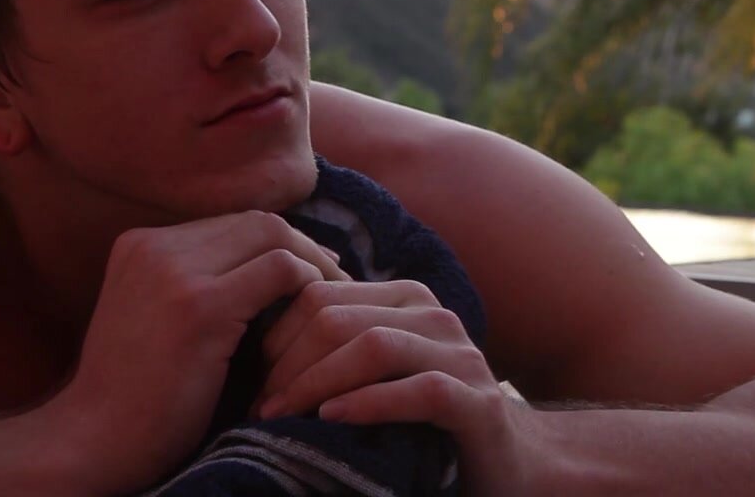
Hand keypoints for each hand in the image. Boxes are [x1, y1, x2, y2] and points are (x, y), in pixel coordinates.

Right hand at [42, 210, 350, 494]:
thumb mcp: (158, 315)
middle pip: (256, 221)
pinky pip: (280, 271)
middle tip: (337, 276)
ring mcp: (174, 272)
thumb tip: (274, 259)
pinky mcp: (201, 306)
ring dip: (314, 262)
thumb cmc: (137, 392)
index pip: (232, 222)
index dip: (280, 241)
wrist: (94, 440)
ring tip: (336, 294)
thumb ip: (199, 280)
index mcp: (141, 244)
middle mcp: (153, 246)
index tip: (314, 266)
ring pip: (273, 236)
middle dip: (305, 245)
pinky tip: (319, 313)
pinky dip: (309, 284)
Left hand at [253, 280, 535, 495]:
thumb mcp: (374, 373)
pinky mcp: (479, 402)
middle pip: (340, 317)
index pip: (321, 294)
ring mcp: (461, 356)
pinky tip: (334, 420)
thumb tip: (248, 347)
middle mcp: (433, 315)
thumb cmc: (421, 421)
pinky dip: (371, 403)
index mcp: (403, 299)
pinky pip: (421, 391)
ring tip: (284, 417)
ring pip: (375, 346)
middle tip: (260, 409)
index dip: (276, 335)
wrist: (505, 462)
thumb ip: (334, 349)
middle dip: (288, 364)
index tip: (251, 382)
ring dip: (318, 383)